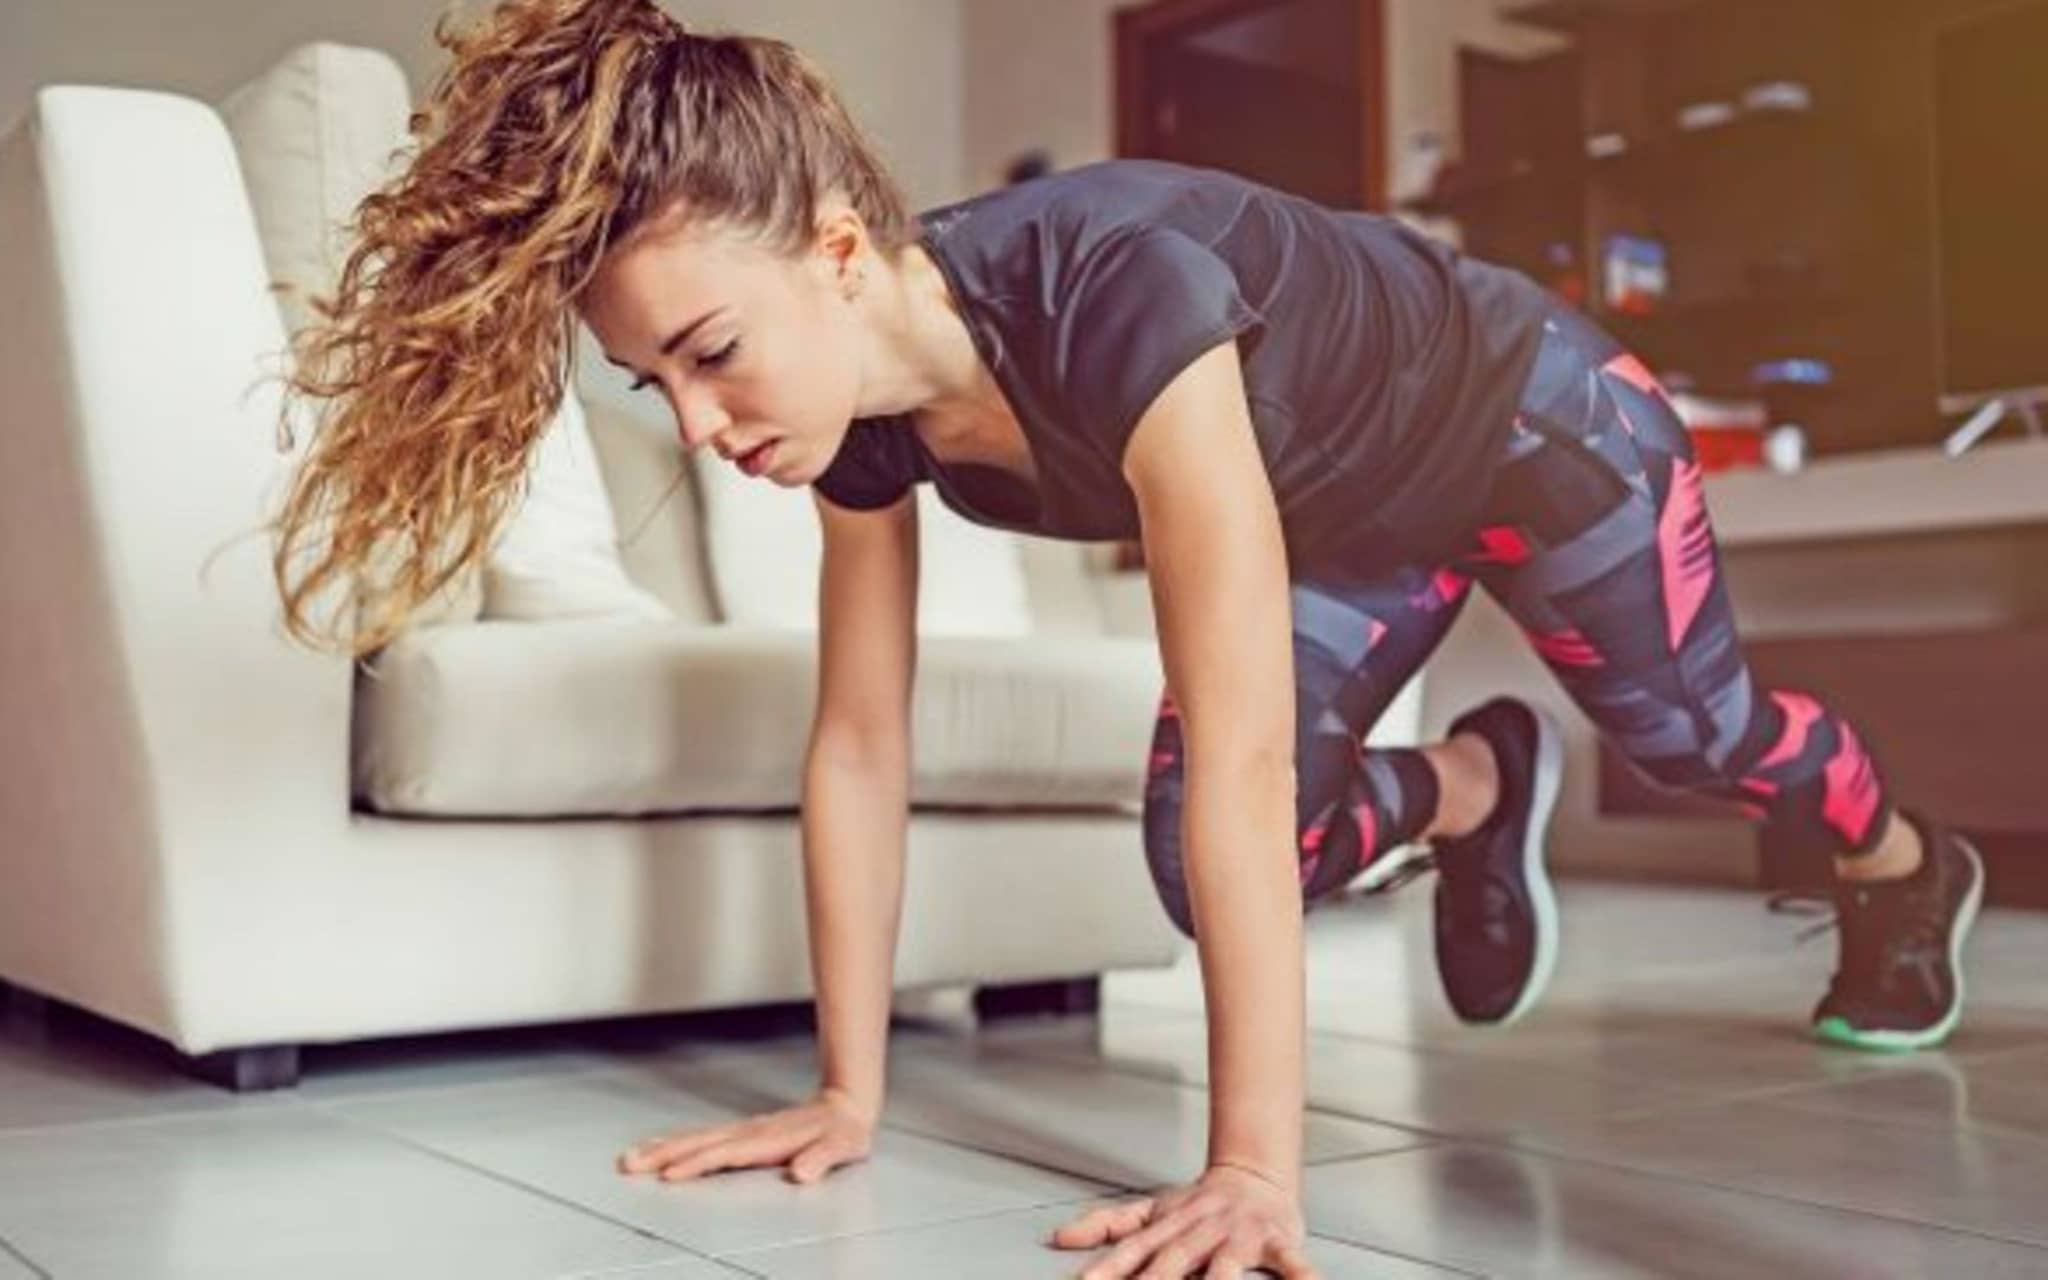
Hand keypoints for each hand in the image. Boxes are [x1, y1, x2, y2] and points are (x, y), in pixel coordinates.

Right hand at [615, 1086, 876, 1184]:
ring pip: (695, 1138)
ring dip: (662, 1148)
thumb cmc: (844, 1131)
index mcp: (769, 1140)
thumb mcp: (843, 1146)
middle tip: (630, 1164)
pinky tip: (660, 1148)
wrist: (847, 1104)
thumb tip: (802, 1173)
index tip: (669, 1175)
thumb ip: (823, 1158)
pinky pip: (702, 1138)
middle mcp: (750, 1133)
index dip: (698, 1163)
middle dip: (663, 1154)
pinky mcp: (742, 1133)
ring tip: (631, 1157)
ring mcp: (744, 1131)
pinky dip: (677, 1143)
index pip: (726, 1153)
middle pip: (699, 1143)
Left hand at [1049, 1162, 1318, 1278]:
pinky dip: (1302, 1277)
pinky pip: (1291, 1263)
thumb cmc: (1198, 1204)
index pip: (1131, 1253)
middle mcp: (1200, 1231)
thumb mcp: (1150, 1211)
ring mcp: (1238, 1236)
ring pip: (1227, 1266)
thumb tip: (1058, 1238)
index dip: (1108, 1272)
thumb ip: (1107, 1226)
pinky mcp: (1276, 1241)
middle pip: (1173, 1262)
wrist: (1253, 1174)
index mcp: (1168, 1227)